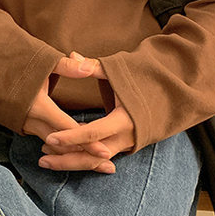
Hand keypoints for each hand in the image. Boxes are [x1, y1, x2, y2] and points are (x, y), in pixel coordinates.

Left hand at [38, 51, 135, 172]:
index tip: (50, 138)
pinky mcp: (125, 145)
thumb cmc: (145, 78)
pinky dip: (83, 157)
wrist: (174, 92)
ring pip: (96, 160)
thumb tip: (72, 54)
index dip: (70, 137)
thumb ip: (95, 66)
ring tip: (45, 160)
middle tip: (41, 158)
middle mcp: (127, 136)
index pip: (93, 133)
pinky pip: (102, 156)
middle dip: (67, 159)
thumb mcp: (121, 72)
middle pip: (93, 155)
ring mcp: (127, 143)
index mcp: (125, 119)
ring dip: (72, 161)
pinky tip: (64, 155)